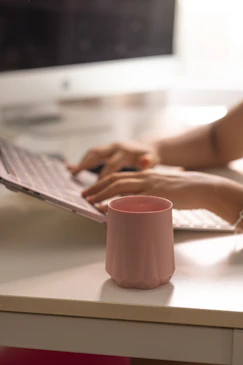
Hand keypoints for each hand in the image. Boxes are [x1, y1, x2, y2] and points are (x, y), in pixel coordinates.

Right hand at [67, 141, 159, 178]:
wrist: (148, 147)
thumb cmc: (150, 157)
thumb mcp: (152, 160)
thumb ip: (148, 161)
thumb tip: (145, 161)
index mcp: (125, 152)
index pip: (111, 165)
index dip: (104, 178)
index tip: (97, 190)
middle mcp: (115, 147)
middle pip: (97, 155)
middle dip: (86, 165)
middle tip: (76, 175)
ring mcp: (109, 147)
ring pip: (92, 153)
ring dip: (82, 162)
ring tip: (72, 173)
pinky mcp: (106, 150)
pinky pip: (92, 154)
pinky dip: (83, 160)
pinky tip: (73, 168)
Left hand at [82, 169, 215, 211]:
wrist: (200, 188)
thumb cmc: (182, 189)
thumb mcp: (161, 187)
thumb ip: (147, 193)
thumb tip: (134, 204)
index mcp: (144, 174)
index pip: (118, 176)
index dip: (102, 182)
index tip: (91, 189)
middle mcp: (144, 177)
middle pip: (115, 179)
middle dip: (97, 187)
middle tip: (84, 195)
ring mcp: (149, 186)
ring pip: (120, 187)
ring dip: (103, 194)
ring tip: (91, 201)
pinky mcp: (155, 195)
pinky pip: (133, 200)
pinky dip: (119, 204)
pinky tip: (110, 209)